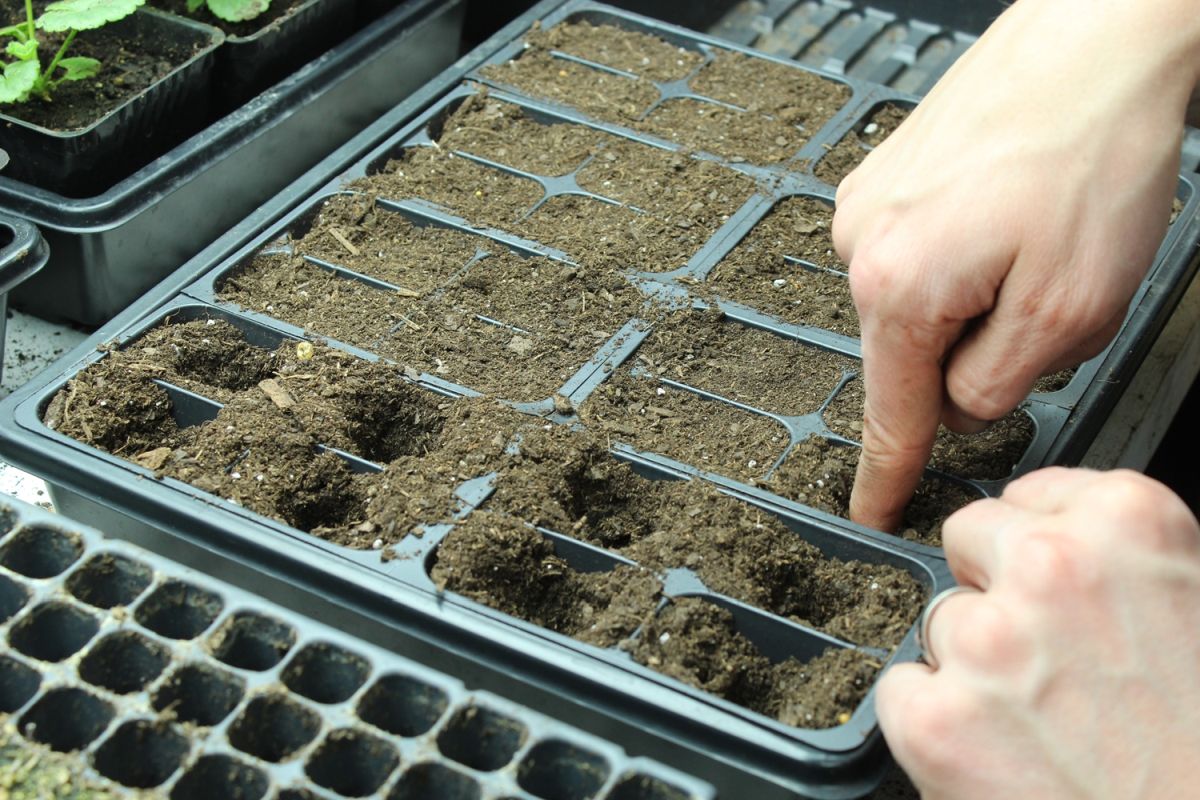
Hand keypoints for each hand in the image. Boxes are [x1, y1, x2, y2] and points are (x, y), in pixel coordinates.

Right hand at [832, 0, 1199, 529]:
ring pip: (928, 303)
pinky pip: (924, 252)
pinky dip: (970, 253)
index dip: (886, 474)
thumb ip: (999, 384)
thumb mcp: (1070, 307)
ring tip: (1037, 235)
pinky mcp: (889, 175)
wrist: (1100, 33)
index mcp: (899, 285)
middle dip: (982, 347)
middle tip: (1049, 291)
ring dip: (981, 295)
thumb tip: (959, 405)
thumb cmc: (1092, 148)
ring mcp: (869, 203)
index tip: (871, 512)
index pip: (891, 412)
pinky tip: (1013, 210)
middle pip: (918, 352)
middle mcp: (863, 243)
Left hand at [877, 468, 1199, 798]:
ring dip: (971, 663)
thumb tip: (1065, 539)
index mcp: (1129, 521)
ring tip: (1042, 722)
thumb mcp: (1192, 605)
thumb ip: (1120, 559)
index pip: (1030, 495)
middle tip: (1046, 656)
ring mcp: (985, 639)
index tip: (1058, 586)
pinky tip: (999, 754)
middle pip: (968, 536)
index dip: (1037, 547)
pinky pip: (903, 690)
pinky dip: (935, 723)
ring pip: (939, 619)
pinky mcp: (934, 715)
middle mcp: (1050, 564)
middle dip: (992, 585)